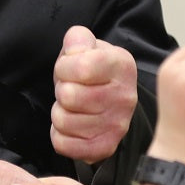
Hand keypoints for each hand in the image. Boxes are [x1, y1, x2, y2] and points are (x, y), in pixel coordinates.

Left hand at [50, 25, 137, 163]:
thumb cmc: (92, 69)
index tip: (68, 68)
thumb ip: (77, 38)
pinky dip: (59, 134)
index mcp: (121, 66)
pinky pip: (63, 144)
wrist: (109, 95)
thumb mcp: (86, 45)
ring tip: (72, 106)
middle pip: (68, 96)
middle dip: (61, 90)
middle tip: (71, 88)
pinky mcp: (105, 147)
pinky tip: (71, 124)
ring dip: (60, 112)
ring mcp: (118, 126)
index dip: (64, 67)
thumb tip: (74, 50)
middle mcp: (125, 97)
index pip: (81, 68)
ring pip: (62, 121)